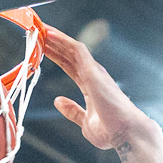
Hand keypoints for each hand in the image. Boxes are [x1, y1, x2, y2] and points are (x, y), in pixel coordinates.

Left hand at [43, 25, 160, 153]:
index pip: (70, 66)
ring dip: (56, 37)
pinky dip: (62, 40)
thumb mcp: (85, 122)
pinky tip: (50, 34)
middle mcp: (93, 75)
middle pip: (69, 53)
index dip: (56, 56)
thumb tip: (57, 101)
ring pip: (72, 47)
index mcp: (91, 86)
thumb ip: (72, 110)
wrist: (125, 135)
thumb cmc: (111, 131)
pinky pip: (76, 49)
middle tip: (37, 31)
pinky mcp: (94, 71)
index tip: (41, 48)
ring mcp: (94, 72)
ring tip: (40, 27)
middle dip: (53, 42)